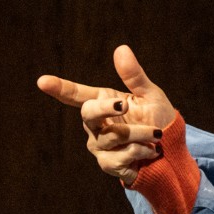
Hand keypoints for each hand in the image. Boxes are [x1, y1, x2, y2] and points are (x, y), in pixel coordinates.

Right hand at [37, 45, 179, 185]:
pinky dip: (141, 151)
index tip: (42, 82)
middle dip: (105, 108)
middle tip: (123, 105)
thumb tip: (121, 49)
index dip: (59, 88)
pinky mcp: (107, 164)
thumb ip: (134, 76)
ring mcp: (99, 145)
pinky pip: (120, 156)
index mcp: (102, 102)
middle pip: (88, 113)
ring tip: (156, 134)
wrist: (171, 151)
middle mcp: (96, 124)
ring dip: (140, 133)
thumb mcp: (150, 95)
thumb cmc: (157, 120)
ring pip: (112, 136)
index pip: (76, 94)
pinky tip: (150, 151)